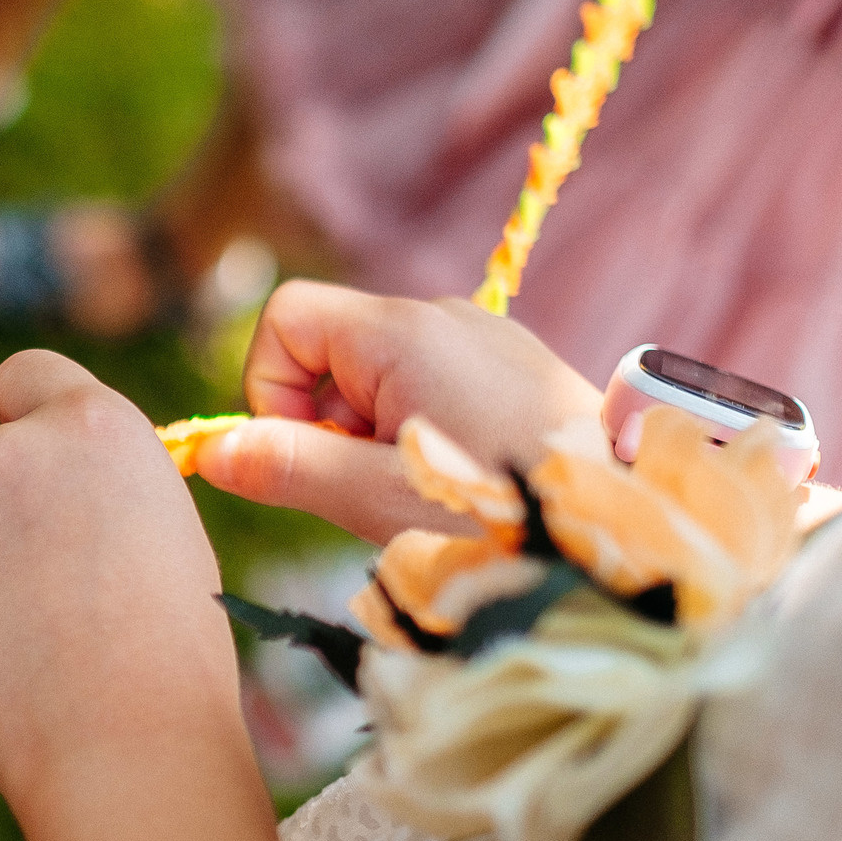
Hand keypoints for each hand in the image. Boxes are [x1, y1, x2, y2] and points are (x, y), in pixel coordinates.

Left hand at [0, 351, 243, 821]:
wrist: (125, 744)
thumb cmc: (168, 652)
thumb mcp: (163, 527)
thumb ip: (92, 485)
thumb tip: (50, 491)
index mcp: (92, 424)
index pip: (22, 378)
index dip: (27, 418)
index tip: (33, 465)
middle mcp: (9, 449)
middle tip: (48, 601)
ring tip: (25, 643)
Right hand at [191, 282, 602, 542]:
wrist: (632, 524)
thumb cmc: (504, 510)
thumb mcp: (379, 499)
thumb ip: (288, 468)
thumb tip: (210, 450)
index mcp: (402, 332)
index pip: (286, 317)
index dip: (270, 388)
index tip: (308, 457)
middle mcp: (442, 316)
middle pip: (329, 350)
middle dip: (326, 422)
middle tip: (372, 488)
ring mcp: (482, 338)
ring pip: (378, 375)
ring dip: (373, 434)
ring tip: (423, 489)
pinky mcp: (512, 367)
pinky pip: (429, 385)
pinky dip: (418, 430)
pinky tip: (460, 478)